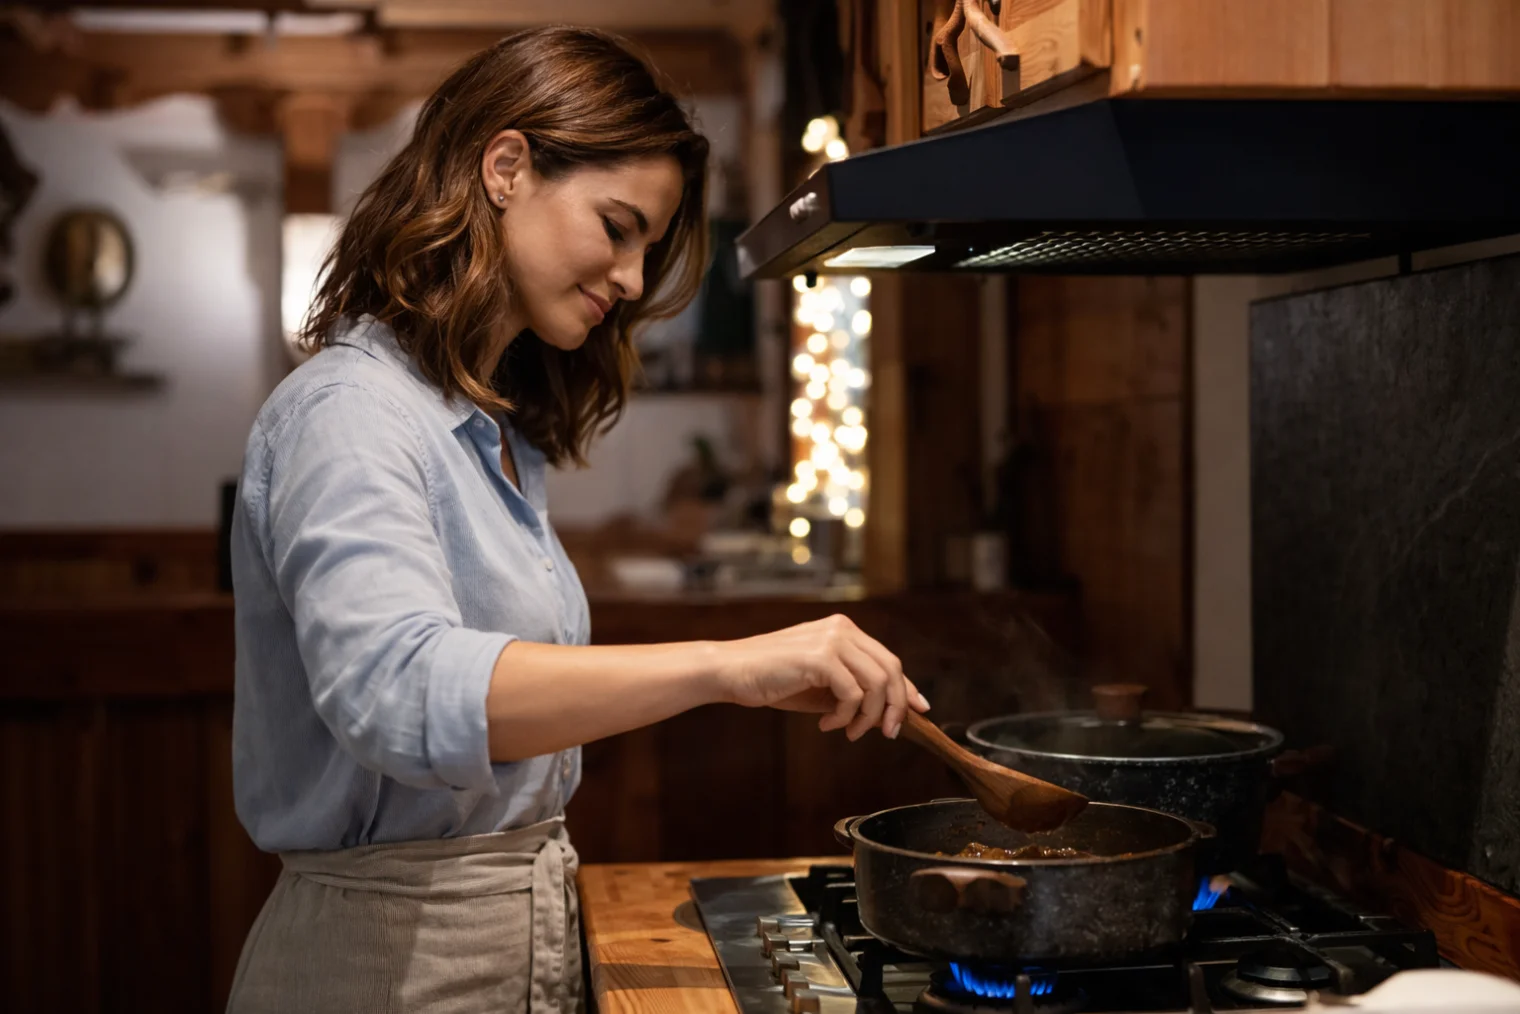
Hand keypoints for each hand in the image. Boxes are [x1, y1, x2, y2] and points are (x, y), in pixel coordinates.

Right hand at [710, 614, 930, 739]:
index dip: (907, 688)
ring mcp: (832, 640)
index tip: (921, 711)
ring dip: (867, 717)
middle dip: (895, 707)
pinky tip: (825, 724)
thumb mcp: (821, 687)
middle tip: (887, 734)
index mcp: (843, 630)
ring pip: (876, 684)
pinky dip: (845, 717)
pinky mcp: (820, 657)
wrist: (731, 672)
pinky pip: (853, 694)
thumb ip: (852, 692)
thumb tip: (887, 713)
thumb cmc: (772, 680)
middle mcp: (842, 629)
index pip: (888, 660)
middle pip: (891, 670)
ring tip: (847, 732)